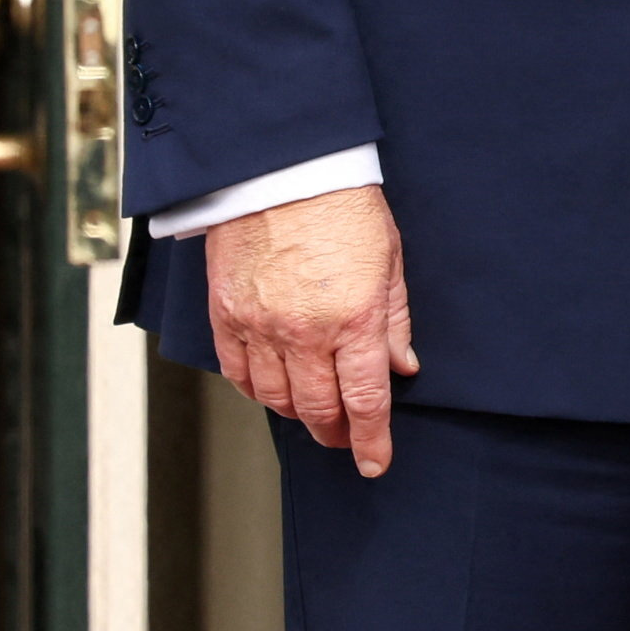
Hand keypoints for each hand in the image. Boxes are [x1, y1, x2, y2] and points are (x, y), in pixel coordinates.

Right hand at [207, 185, 418, 475]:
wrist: (283, 168)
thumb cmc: (342, 205)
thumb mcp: (389, 260)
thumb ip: (395, 321)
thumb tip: (403, 368)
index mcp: (355, 318)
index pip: (364, 401)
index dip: (370, 441)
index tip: (374, 462)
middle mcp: (306, 331)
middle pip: (318, 409)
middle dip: (334, 433)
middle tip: (344, 437)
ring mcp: (261, 325)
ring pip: (276, 398)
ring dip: (297, 413)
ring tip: (311, 409)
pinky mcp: (227, 313)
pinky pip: (236, 372)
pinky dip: (254, 389)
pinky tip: (270, 386)